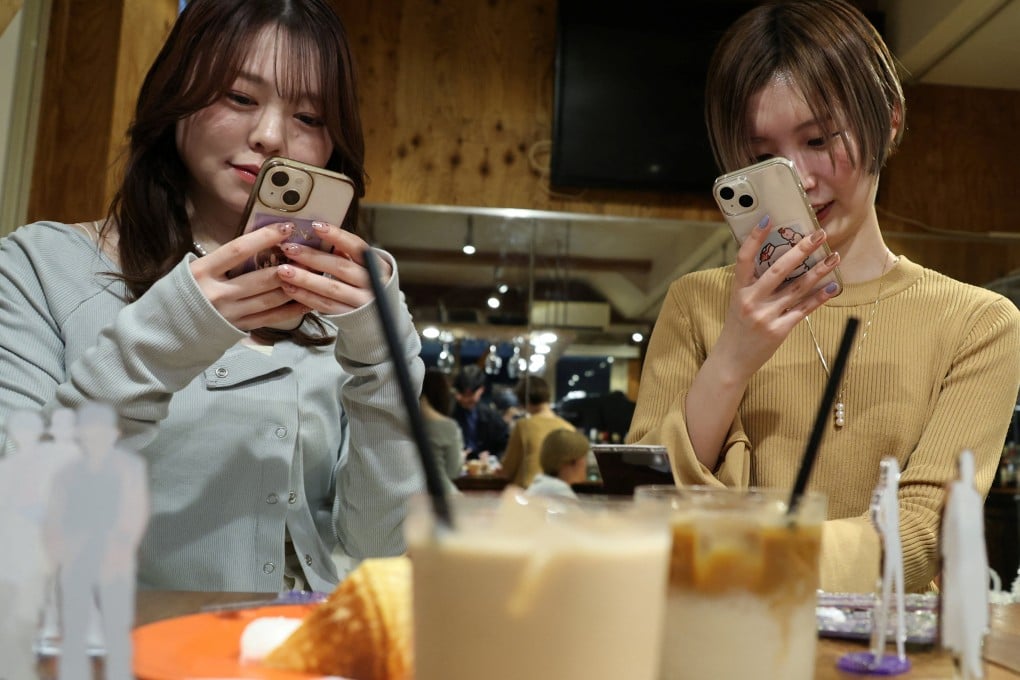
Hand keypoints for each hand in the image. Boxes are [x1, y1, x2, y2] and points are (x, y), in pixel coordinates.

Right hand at [188, 222, 308, 330]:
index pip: (238, 250)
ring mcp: (230, 313)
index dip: (264, 237)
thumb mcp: (193, 269)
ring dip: (295, 286)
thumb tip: (257, 243)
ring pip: (270, 299)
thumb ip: (222, 260)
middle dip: (288, 265)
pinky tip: (307, 300)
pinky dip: (291, 309)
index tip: (285, 227)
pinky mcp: (239, 328)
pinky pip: (271, 318)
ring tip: (313, 273)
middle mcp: (217, 293)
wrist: (166, 330)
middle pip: (261, 278)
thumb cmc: (181, 293)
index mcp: (202, 272)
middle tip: (308, 252)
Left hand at [273, 221, 390, 314]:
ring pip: (330, 288)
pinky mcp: (350, 317)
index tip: (315, 226)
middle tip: (289, 249)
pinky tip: (290, 289)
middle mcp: (372, 283)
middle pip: (340, 268)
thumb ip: (349, 254)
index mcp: (378, 265)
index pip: (357, 246)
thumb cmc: (368, 284)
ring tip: (283, 270)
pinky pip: (326, 305)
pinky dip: (306, 297)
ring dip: (305, 279)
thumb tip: (322, 236)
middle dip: (312, 257)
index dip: (337, 236)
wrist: (381, 315)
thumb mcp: (366, 267)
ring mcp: (362, 302)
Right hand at [716, 216, 840, 377]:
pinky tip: (833, 286)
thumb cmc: (737, 328)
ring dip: (818, 270)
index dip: (754, 238)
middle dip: (801, 250)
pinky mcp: (779, 330)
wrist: (732, 360)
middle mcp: (751, 301)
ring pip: (797, 288)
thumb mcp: (738, 302)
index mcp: (739, 290)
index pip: (744, 258)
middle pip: (778, 270)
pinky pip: (803, 310)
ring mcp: (765, 316)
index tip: (768, 220)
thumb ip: (754, 284)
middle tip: (818, 234)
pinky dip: (820, 297)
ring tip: (834, 256)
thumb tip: (778, 261)